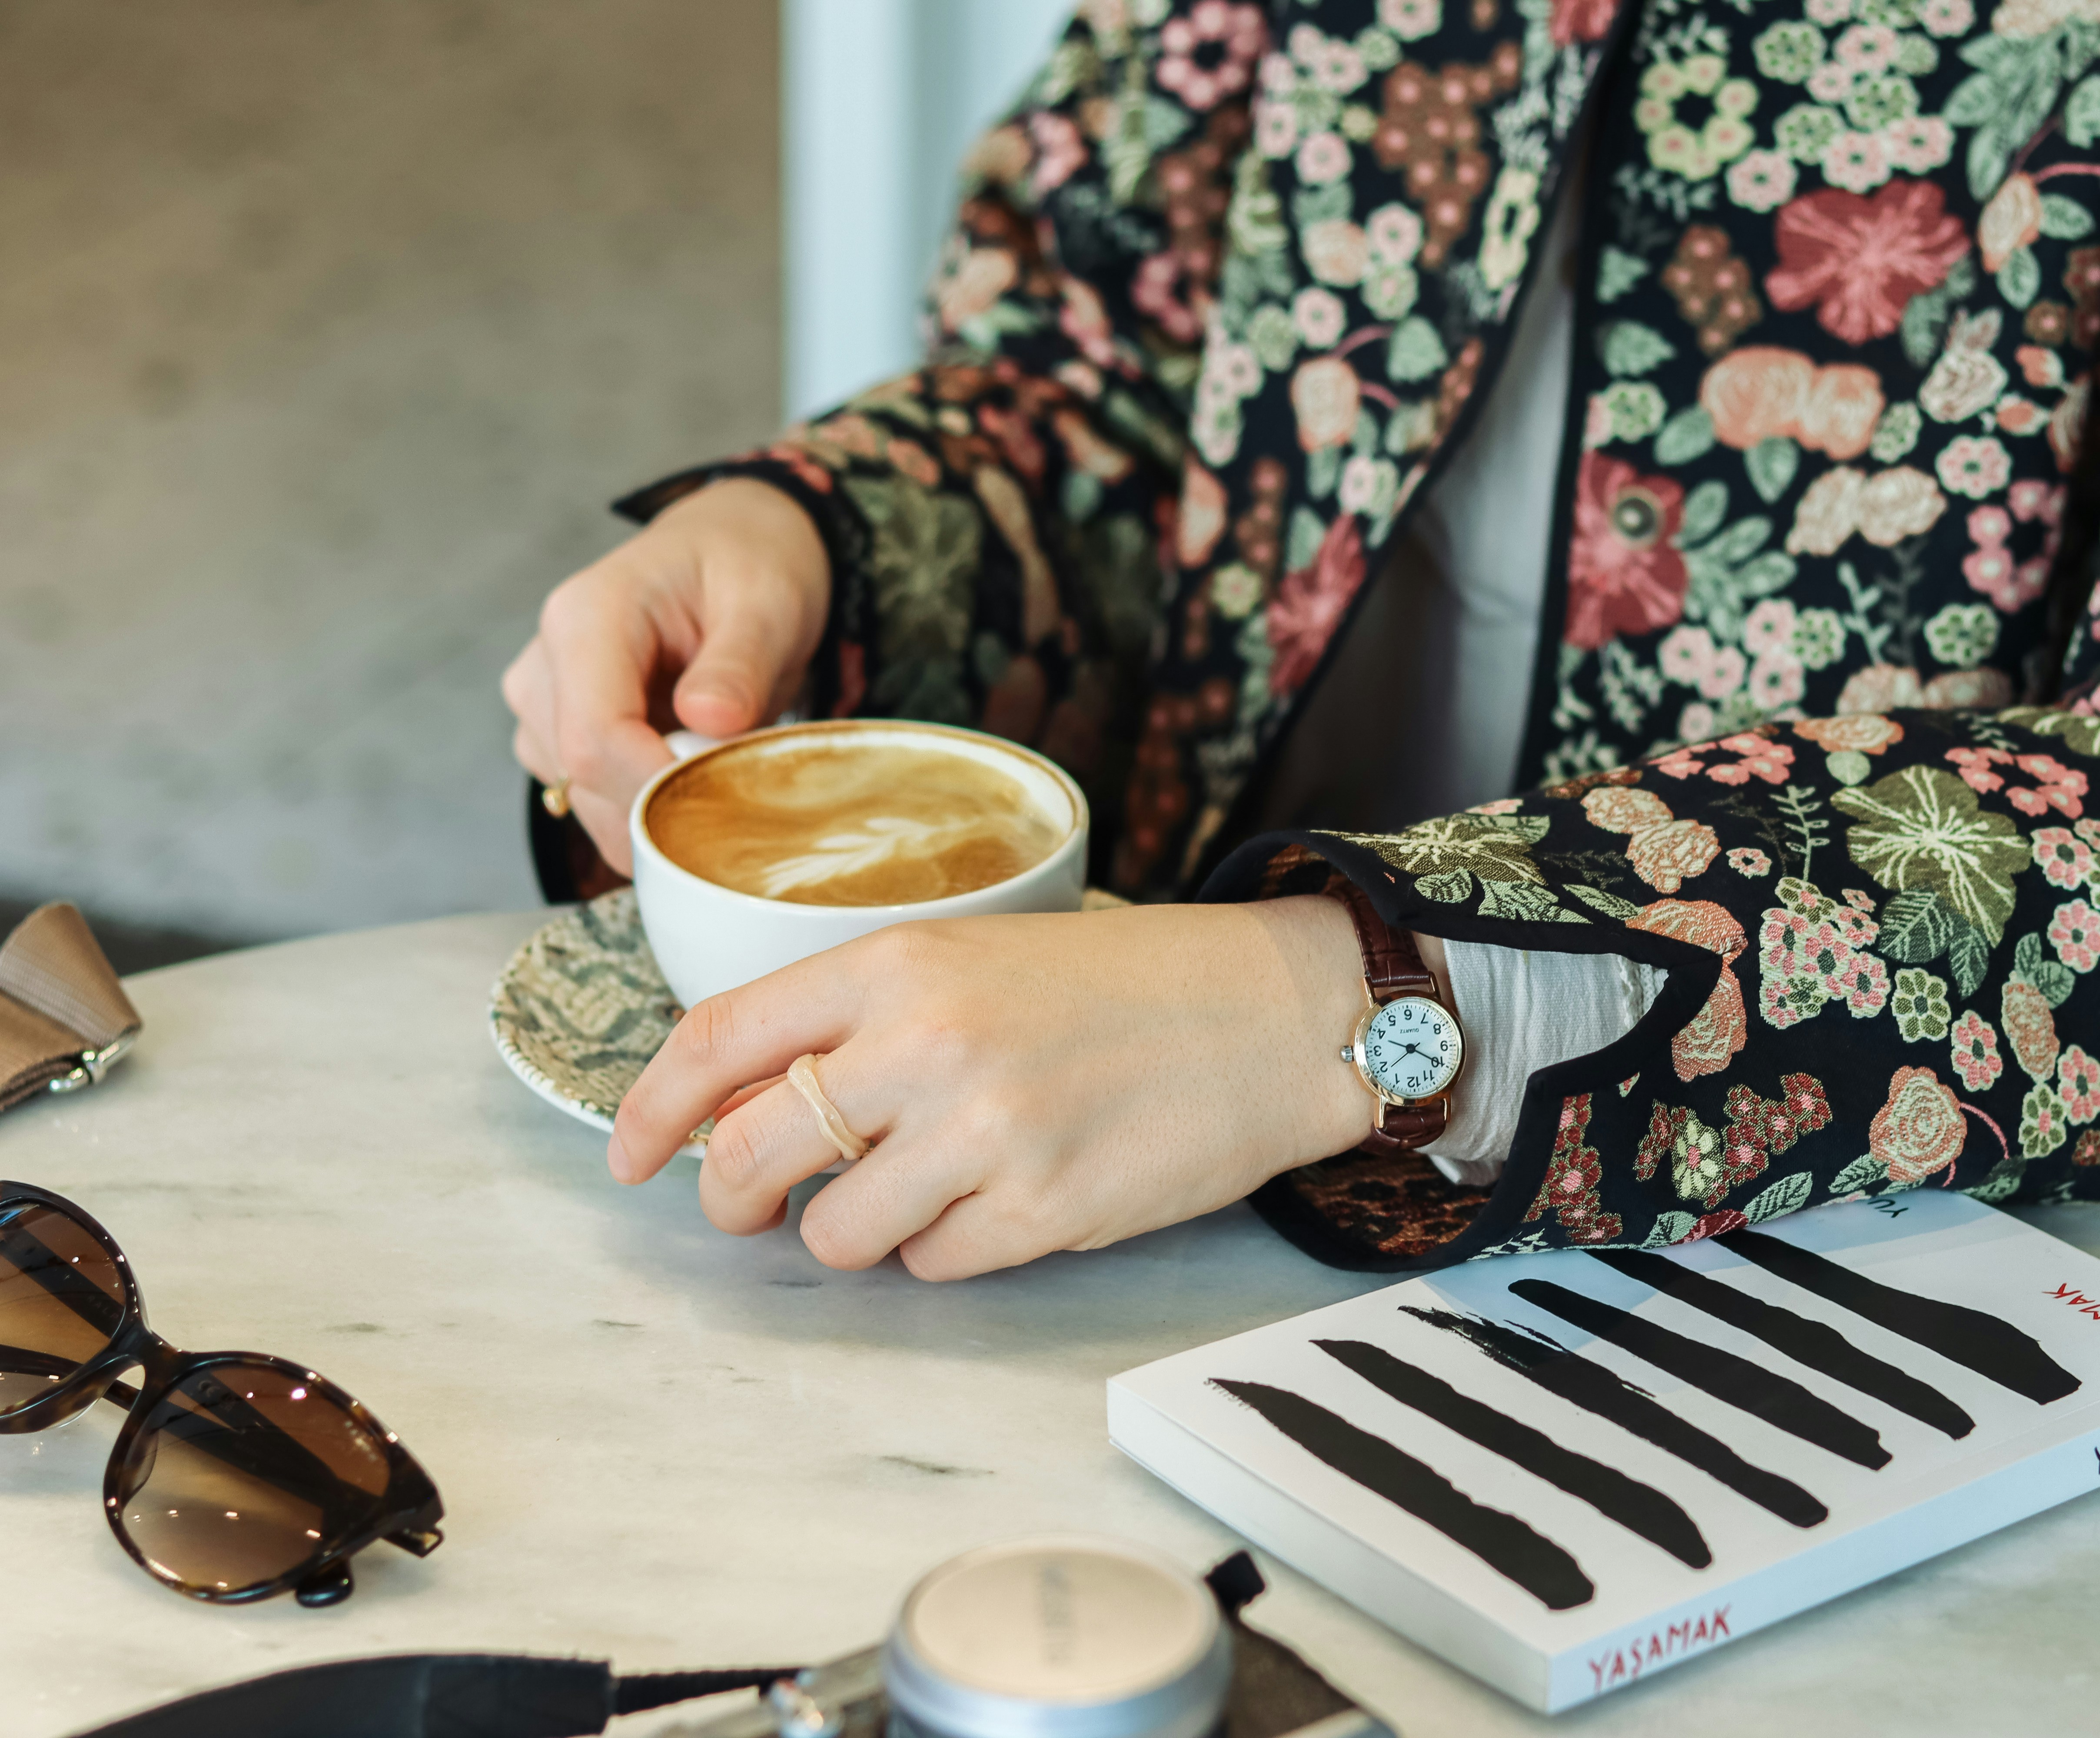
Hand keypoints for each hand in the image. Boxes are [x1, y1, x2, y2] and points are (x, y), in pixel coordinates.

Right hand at [503, 478, 830, 872]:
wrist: (731, 551)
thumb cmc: (745, 568)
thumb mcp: (766, 603)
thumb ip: (738, 664)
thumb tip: (710, 720)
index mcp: (586, 617)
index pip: (597, 736)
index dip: (656, 788)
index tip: (726, 805)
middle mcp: (545, 663)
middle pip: (585, 777)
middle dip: (665, 807)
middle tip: (744, 794)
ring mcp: (542, 706)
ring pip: (586, 801)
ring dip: (658, 812)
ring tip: (722, 769)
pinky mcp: (558, 736)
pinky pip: (595, 801)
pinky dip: (648, 809)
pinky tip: (693, 776)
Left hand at [608, 898, 1382, 1278]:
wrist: (1271, 1014)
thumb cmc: (1126, 984)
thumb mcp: (978, 963)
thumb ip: (862, 1021)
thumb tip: (743, 1108)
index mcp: (901, 965)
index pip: (719, 1039)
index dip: (651, 1109)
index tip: (629, 1156)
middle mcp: (926, 1045)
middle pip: (751, 1153)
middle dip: (726, 1198)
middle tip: (746, 1207)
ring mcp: (984, 1133)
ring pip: (835, 1233)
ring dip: (851, 1232)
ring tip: (915, 1193)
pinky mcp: (1041, 1211)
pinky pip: (931, 1264)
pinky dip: (944, 1250)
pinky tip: (999, 1202)